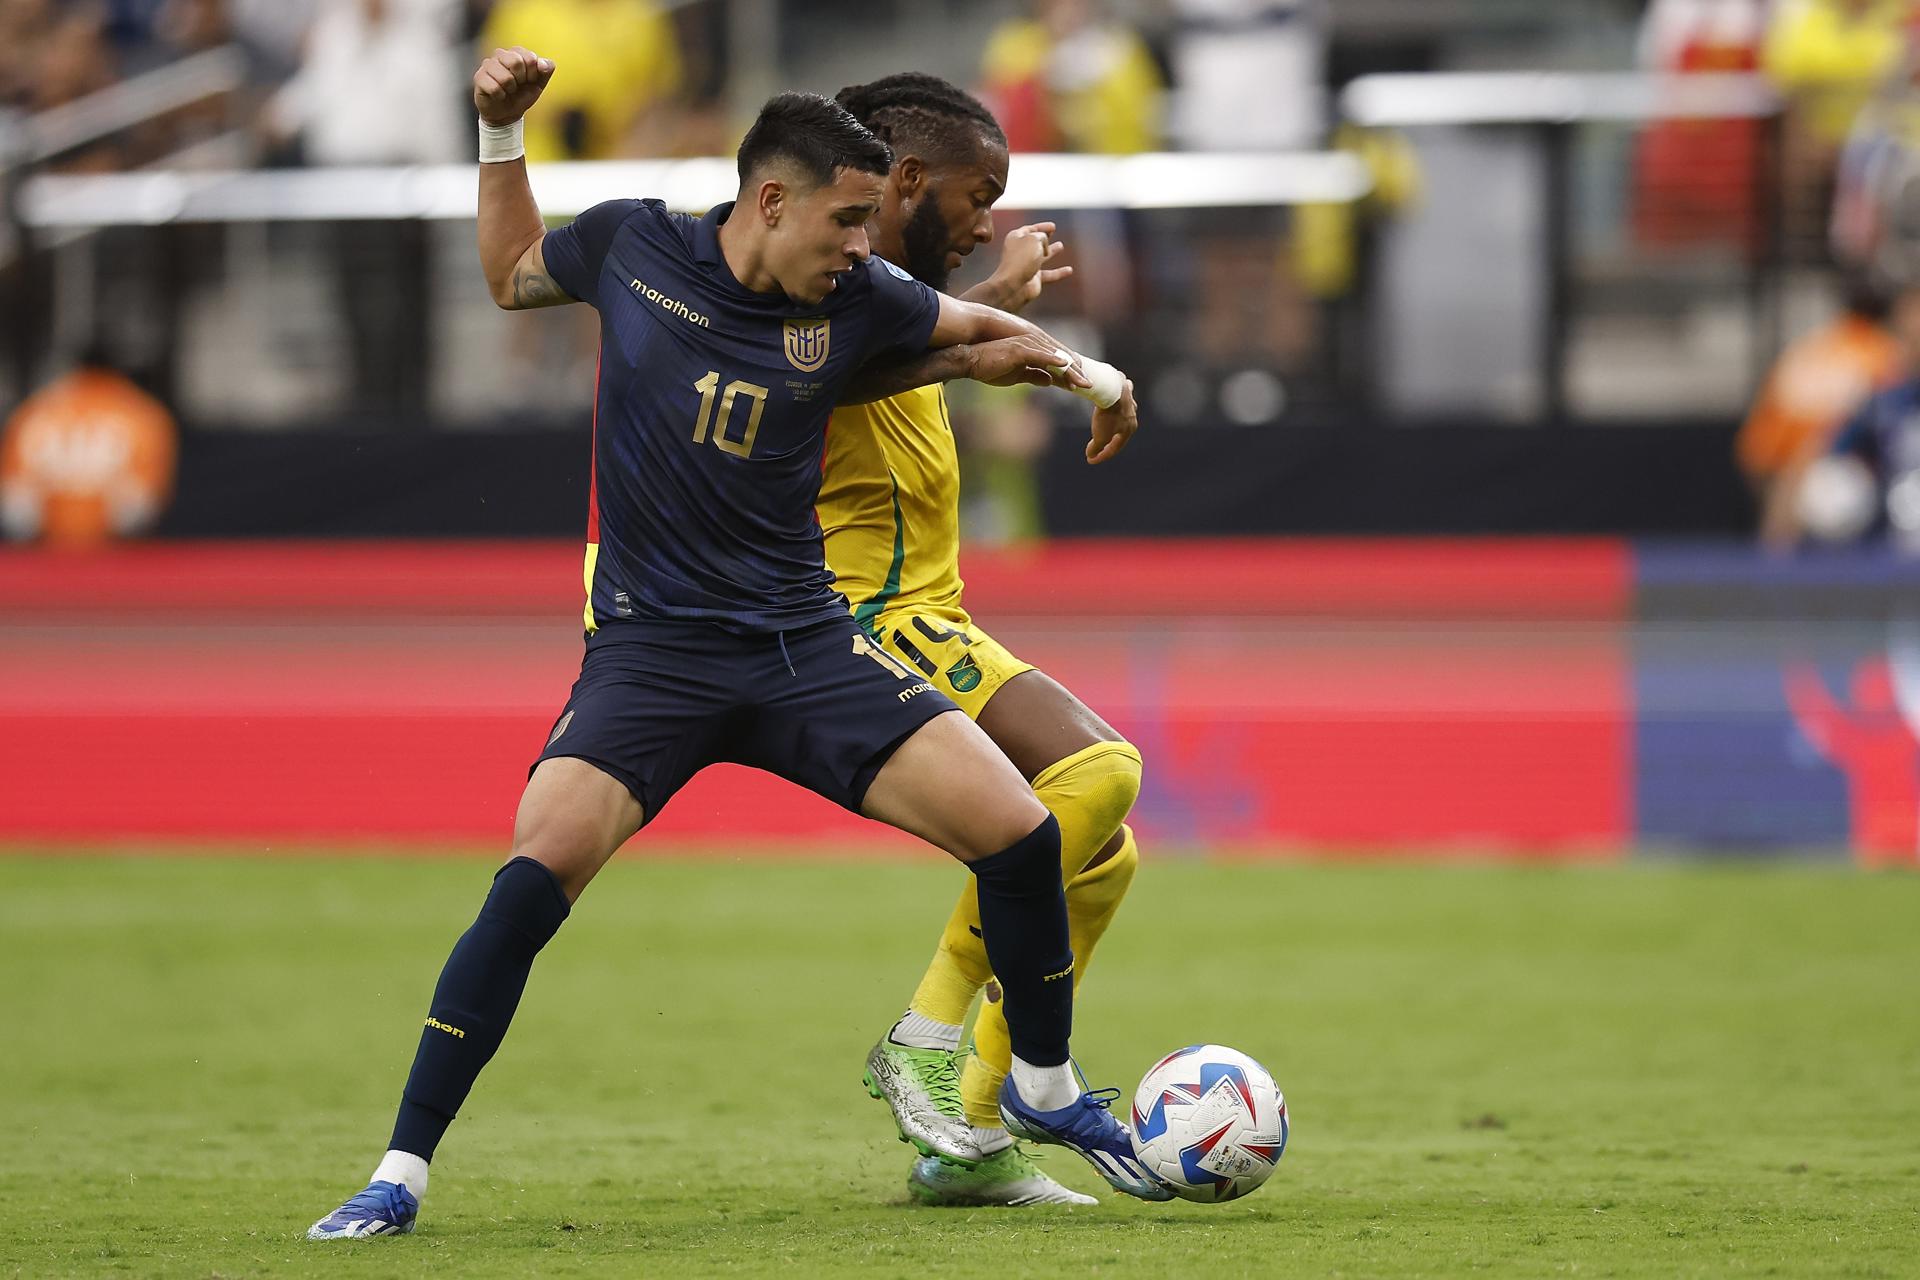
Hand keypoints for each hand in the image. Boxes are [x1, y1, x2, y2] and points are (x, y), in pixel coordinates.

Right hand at [474, 46, 554, 125]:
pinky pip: (494, 87)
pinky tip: (498, 95)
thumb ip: (546, 70)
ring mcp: (488, 65)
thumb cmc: (522, 95)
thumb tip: (543, 64)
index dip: (533, 74)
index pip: (530, 57)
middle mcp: (500, 54)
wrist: (507, 113)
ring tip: (507, 91)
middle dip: (521, 80)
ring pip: (505, 77)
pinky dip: (500, 96)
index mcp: (516, 52)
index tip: (529, 81)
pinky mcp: (479, 77)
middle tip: (517, 86)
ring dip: (510, 89)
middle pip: (516, 62)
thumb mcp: (539, 84)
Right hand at [965, 336, 1090, 389]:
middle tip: (1089, 385)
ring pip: (1054, 357)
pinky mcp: (1019, 349)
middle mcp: (1033, 346)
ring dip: (1069, 370)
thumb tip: (1049, 381)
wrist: (969, 360)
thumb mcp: (1016, 375)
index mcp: (1033, 352)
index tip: (1081, 387)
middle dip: (1075, 373)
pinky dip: (1053, 359)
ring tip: (1082, 381)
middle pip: (1060, 359)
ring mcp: (1026, 345)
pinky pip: (1040, 354)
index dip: (1069, 375)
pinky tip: (1064, 364)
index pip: (1056, 363)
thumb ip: (1033, 375)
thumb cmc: (989, 366)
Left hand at [985, 222, 1070, 313]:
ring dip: (1051, 251)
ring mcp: (1026, 266)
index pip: (1030, 229)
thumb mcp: (1034, 239)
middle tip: (1052, 231)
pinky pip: (1049, 274)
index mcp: (1016, 238)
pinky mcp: (1033, 279)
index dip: (1041, 227)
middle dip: (1044, 237)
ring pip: (1041, 257)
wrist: (1014, 285)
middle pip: (1034, 242)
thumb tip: (1046, 246)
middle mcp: (1020, 251)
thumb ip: (1042, 236)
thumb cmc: (1021, 260)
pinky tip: (1069, 270)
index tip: (1053, 226)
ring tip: (1060, 246)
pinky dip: (1059, 272)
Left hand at [1085, 378, 1136, 464]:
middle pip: (1120, 431)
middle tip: (1102, 445)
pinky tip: (1110, 401)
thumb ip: (1096, 447)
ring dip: (1114, 422)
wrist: (1112, 389)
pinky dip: (1115, 402)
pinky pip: (1119, 398)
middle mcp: (1133, 416)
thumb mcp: (1100, 436)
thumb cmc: (1107, 415)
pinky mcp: (1123, 390)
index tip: (1089, 459)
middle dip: (1111, 439)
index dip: (1102, 456)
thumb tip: (1091, 455)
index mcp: (1129, 430)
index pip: (1115, 447)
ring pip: (1122, 414)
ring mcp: (1129, 402)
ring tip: (1108, 424)